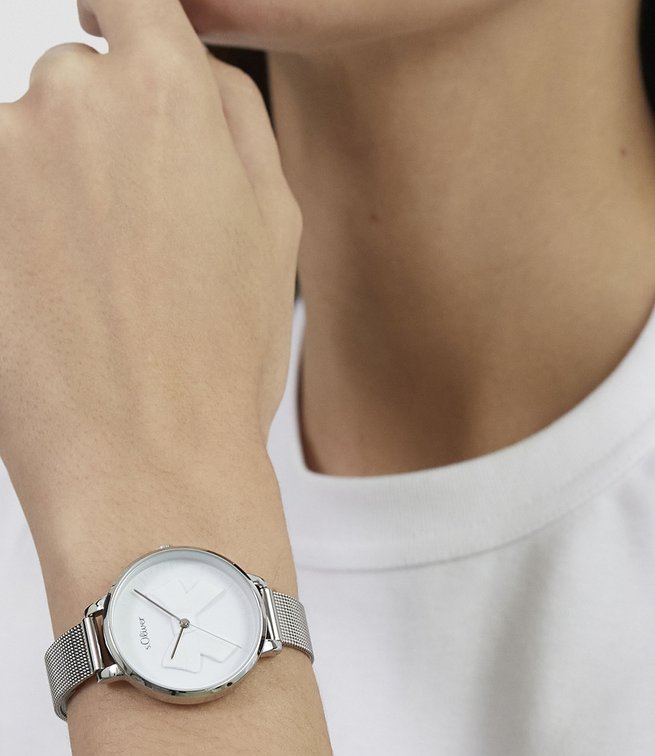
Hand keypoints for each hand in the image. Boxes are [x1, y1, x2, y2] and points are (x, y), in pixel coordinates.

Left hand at [0, 0, 300, 541]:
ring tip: (92, 291)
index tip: (114, 38)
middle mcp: (69, 99)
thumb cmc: (217, 360)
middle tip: (133, 243)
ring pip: (22, 146)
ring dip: (47, 195)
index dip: (123, 21)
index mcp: (164, 91)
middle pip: (73, 84)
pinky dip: (17, 240)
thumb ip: (235, 117)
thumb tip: (192, 59)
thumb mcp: (276, 229)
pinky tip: (50, 303)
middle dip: (99, 142)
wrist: (141, 460)